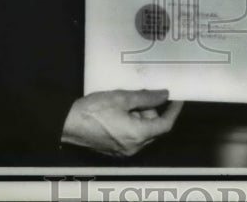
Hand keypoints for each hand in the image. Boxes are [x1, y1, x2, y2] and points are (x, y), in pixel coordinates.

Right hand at [61, 89, 182, 157]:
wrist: (67, 124)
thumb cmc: (94, 109)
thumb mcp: (122, 98)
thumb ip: (147, 97)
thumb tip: (164, 95)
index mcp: (138, 135)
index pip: (165, 125)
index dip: (174, 111)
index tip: (178, 98)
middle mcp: (134, 147)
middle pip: (153, 129)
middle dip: (153, 112)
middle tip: (146, 95)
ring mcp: (123, 151)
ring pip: (143, 133)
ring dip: (142, 117)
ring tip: (130, 100)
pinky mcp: (114, 150)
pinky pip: (132, 137)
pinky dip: (133, 124)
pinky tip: (123, 111)